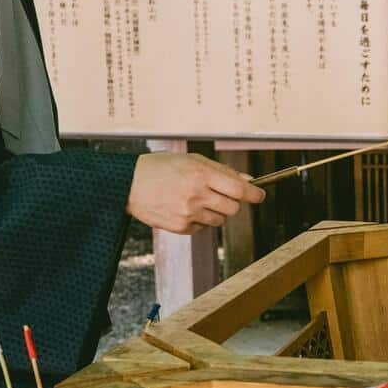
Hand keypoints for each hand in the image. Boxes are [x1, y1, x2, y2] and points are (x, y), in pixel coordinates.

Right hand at [126, 153, 264, 233]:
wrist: (128, 184)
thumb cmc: (162, 167)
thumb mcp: (192, 160)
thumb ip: (222, 171)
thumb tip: (250, 182)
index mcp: (201, 174)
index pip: (240, 190)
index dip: (254, 194)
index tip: (260, 195)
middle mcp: (196, 195)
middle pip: (233, 208)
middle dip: (233, 202)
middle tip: (221, 194)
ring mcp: (188, 213)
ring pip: (220, 219)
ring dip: (216, 210)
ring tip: (196, 198)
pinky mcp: (180, 227)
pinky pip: (203, 226)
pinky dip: (199, 219)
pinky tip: (183, 207)